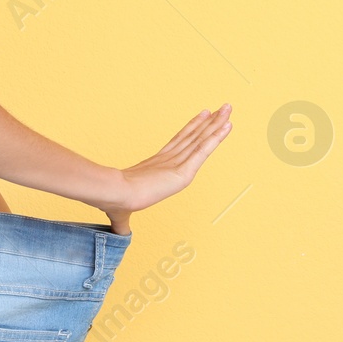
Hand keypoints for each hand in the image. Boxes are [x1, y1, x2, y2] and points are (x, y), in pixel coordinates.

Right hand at [104, 104, 232, 234]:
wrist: (114, 194)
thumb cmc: (114, 201)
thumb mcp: (122, 214)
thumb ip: (123, 222)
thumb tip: (119, 234)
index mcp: (157, 164)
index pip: (180, 142)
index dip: (192, 128)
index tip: (202, 115)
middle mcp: (169, 158)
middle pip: (194, 135)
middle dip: (209, 121)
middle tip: (223, 107)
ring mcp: (176, 162)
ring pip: (201, 139)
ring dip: (217, 123)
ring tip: (228, 108)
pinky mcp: (183, 170)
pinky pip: (204, 150)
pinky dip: (217, 138)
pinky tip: (227, 126)